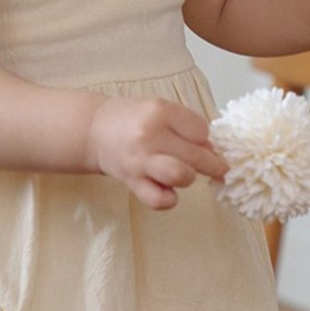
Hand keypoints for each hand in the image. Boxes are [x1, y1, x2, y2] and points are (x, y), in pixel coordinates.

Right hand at [87, 97, 227, 209]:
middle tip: (215, 167)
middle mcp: (150, 135)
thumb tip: (213, 152)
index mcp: (160, 111)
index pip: (202, 131)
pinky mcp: (132, 182)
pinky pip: (159, 200)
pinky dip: (169, 199)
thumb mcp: (160, 110)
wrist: (94, 131)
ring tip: (184, 174)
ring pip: (182, 176)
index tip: (197, 141)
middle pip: (197, 155)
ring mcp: (140, 161)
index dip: (205, 138)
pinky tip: (167, 190)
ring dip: (189, 177)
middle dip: (211, 163)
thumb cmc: (133, 119)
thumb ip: (187, 127)